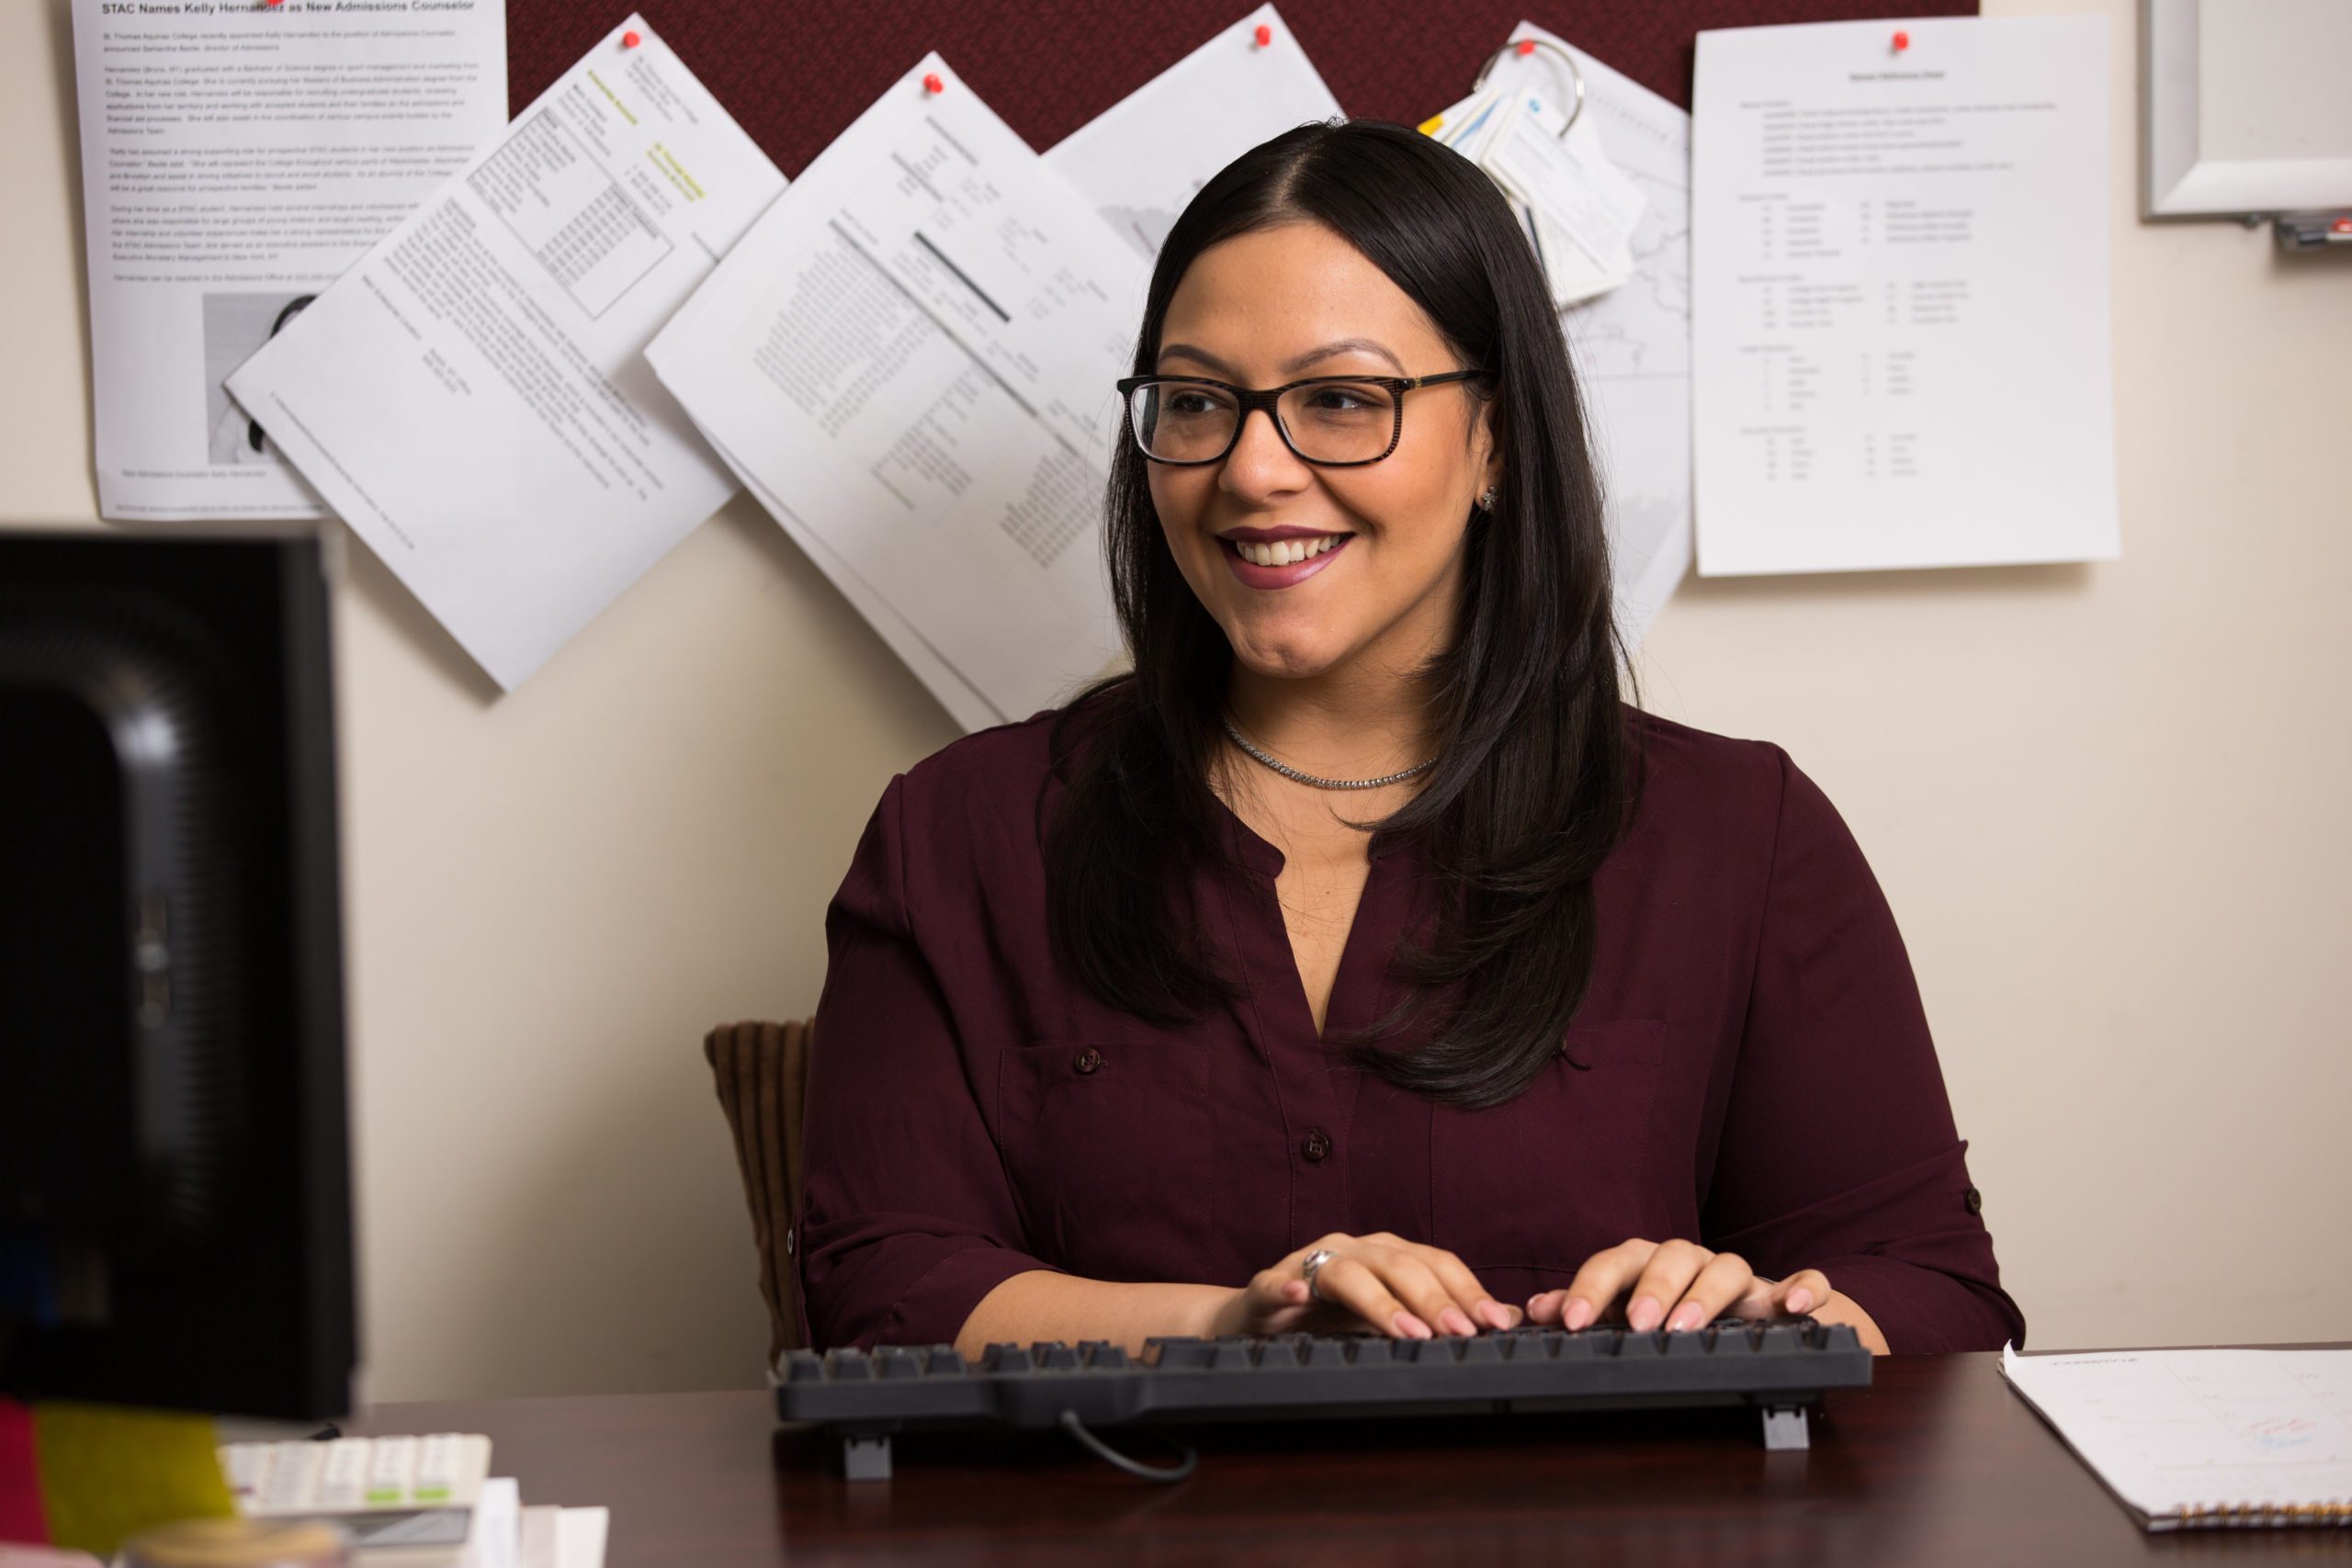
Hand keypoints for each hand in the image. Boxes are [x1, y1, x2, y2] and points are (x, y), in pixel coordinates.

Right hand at [1210, 1232, 1527, 1339]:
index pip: (1436, 1264)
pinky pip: (1275, 1283)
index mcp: (1387, 1255)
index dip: (1467, 1291)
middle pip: (1399, 1265)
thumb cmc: (1331, 1318)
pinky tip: (1297, 1297)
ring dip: (1380, 1302)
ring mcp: (1309, 1263)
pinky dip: (1286, 1288)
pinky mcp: (1268, 1285)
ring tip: (1408, 1332)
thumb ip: (1446, 1314)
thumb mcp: (1393, 1318)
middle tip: (1461, 1333)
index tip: (1496, 1324)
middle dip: (1434, 1300)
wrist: (1258, 1320)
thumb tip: (1510, 1317)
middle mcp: (1353, 1250)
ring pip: (1348, 1274)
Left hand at [1524, 1238, 1831, 1334]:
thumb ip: (1585, 1311)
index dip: (1591, 1285)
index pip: (1618, 1261)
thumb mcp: (1627, 1319)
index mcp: (1652, 1266)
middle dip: (1653, 1286)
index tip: (1571, 1319)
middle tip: (1636, 1324)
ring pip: (1730, 1265)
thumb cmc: (1678, 1319)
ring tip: (1687, 1327)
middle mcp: (1697, 1264)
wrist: (1757, 1326)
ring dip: (1708, 1293)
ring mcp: (1744, 1279)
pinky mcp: (1788, 1296)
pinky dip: (1804, 1288)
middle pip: (1675, 1254)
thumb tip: (1534, 1309)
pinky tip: (1793, 1306)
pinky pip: (1807, 1281)